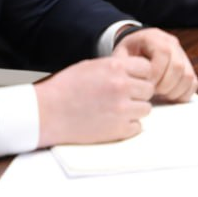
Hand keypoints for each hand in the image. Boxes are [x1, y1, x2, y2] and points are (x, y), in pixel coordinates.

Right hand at [34, 55, 154, 147]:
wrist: (48, 112)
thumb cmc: (65, 88)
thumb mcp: (91, 66)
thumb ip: (115, 67)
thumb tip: (133, 70)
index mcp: (115, 67)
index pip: (146, 68)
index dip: (139, 74)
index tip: (132, 79)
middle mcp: (122, 86)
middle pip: (148, 89)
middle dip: (138, 92)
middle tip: (123, 96)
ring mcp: (122, 109)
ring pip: (146, 109)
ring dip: (135, 109)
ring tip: (117, 109)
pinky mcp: (118, 130)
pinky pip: (138, 127)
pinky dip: (129, 125)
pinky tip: (113, 121)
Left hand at [114, 29, 197, 102]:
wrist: (136, 46)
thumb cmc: (128, 53)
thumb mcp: (120, 55)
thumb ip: (123, 67)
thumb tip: (129, 84)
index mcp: (154, 37)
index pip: (163, 53)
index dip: (155, 73)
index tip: (144, 84)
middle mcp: (171, 43)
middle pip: (178, 66)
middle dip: (164, 85)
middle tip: (152, 92)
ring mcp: (182, 54)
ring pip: (187, 76)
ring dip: (173, 91)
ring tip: (159, 94)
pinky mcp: (187, 66)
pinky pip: (193, 82)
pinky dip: (183, 93)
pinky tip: (169, 95)